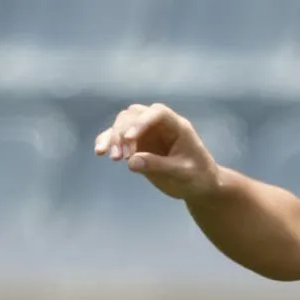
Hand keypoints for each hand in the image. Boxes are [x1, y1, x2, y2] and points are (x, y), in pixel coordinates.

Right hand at [92, 103, 221, 200]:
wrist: (199, 186)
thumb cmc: (198, 176)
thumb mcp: (182, 173)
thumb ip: (158, 165)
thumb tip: (131, 162)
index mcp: (177, 126)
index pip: (158, 113)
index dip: (142, 122)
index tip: (130, 139)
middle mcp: (160, 125)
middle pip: (134, 115)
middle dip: (123, 132)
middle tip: (120, 157)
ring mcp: (146, 133)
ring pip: (123, 123)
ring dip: (113, 137)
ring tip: (113, 158)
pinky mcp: (136, 145)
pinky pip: (118, 137)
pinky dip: (107, 141)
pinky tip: (99, 152)